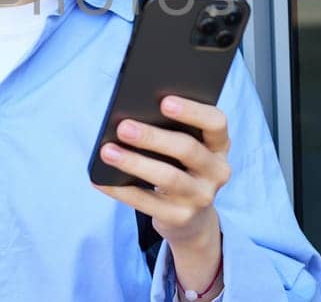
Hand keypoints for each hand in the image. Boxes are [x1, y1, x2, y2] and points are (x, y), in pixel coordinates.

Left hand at [92, 95, 229, 249]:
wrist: (190, 218)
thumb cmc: (180, 167)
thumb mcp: (184, 150)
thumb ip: (169, 130)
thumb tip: (130, 118)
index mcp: (219, 145)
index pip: (216, 122)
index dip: (192, 111)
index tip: (164, 101)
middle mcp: (217, 170)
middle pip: (187, 149)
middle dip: (153, 137)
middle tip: (123, 127)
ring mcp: (201, 197)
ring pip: (168, 177)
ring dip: (134, 162)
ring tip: (107, 151)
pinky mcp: (181, 217)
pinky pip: (147, 203)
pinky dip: (121, 190)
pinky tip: (101, 179)